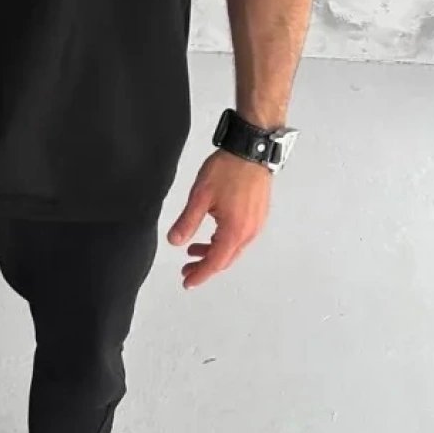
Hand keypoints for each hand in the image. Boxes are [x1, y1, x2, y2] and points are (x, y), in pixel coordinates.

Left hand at [167, 150, 271, 287]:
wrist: (252, 150)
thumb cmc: (227, 170)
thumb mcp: (200, 197)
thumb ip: (187, 222)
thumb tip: (174, 242)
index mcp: (235, 231)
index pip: (216, 262)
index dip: (200, 275)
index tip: (187, 282)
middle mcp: (249, 232)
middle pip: (226, 259)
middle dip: (205, 267)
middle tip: (186, 270)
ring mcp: (257, 224)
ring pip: (234, 248)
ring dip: (214, 253)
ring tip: (194, 251)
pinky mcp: (258, 214)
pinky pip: (240, 237)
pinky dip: (224, 242)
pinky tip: (213, 234)